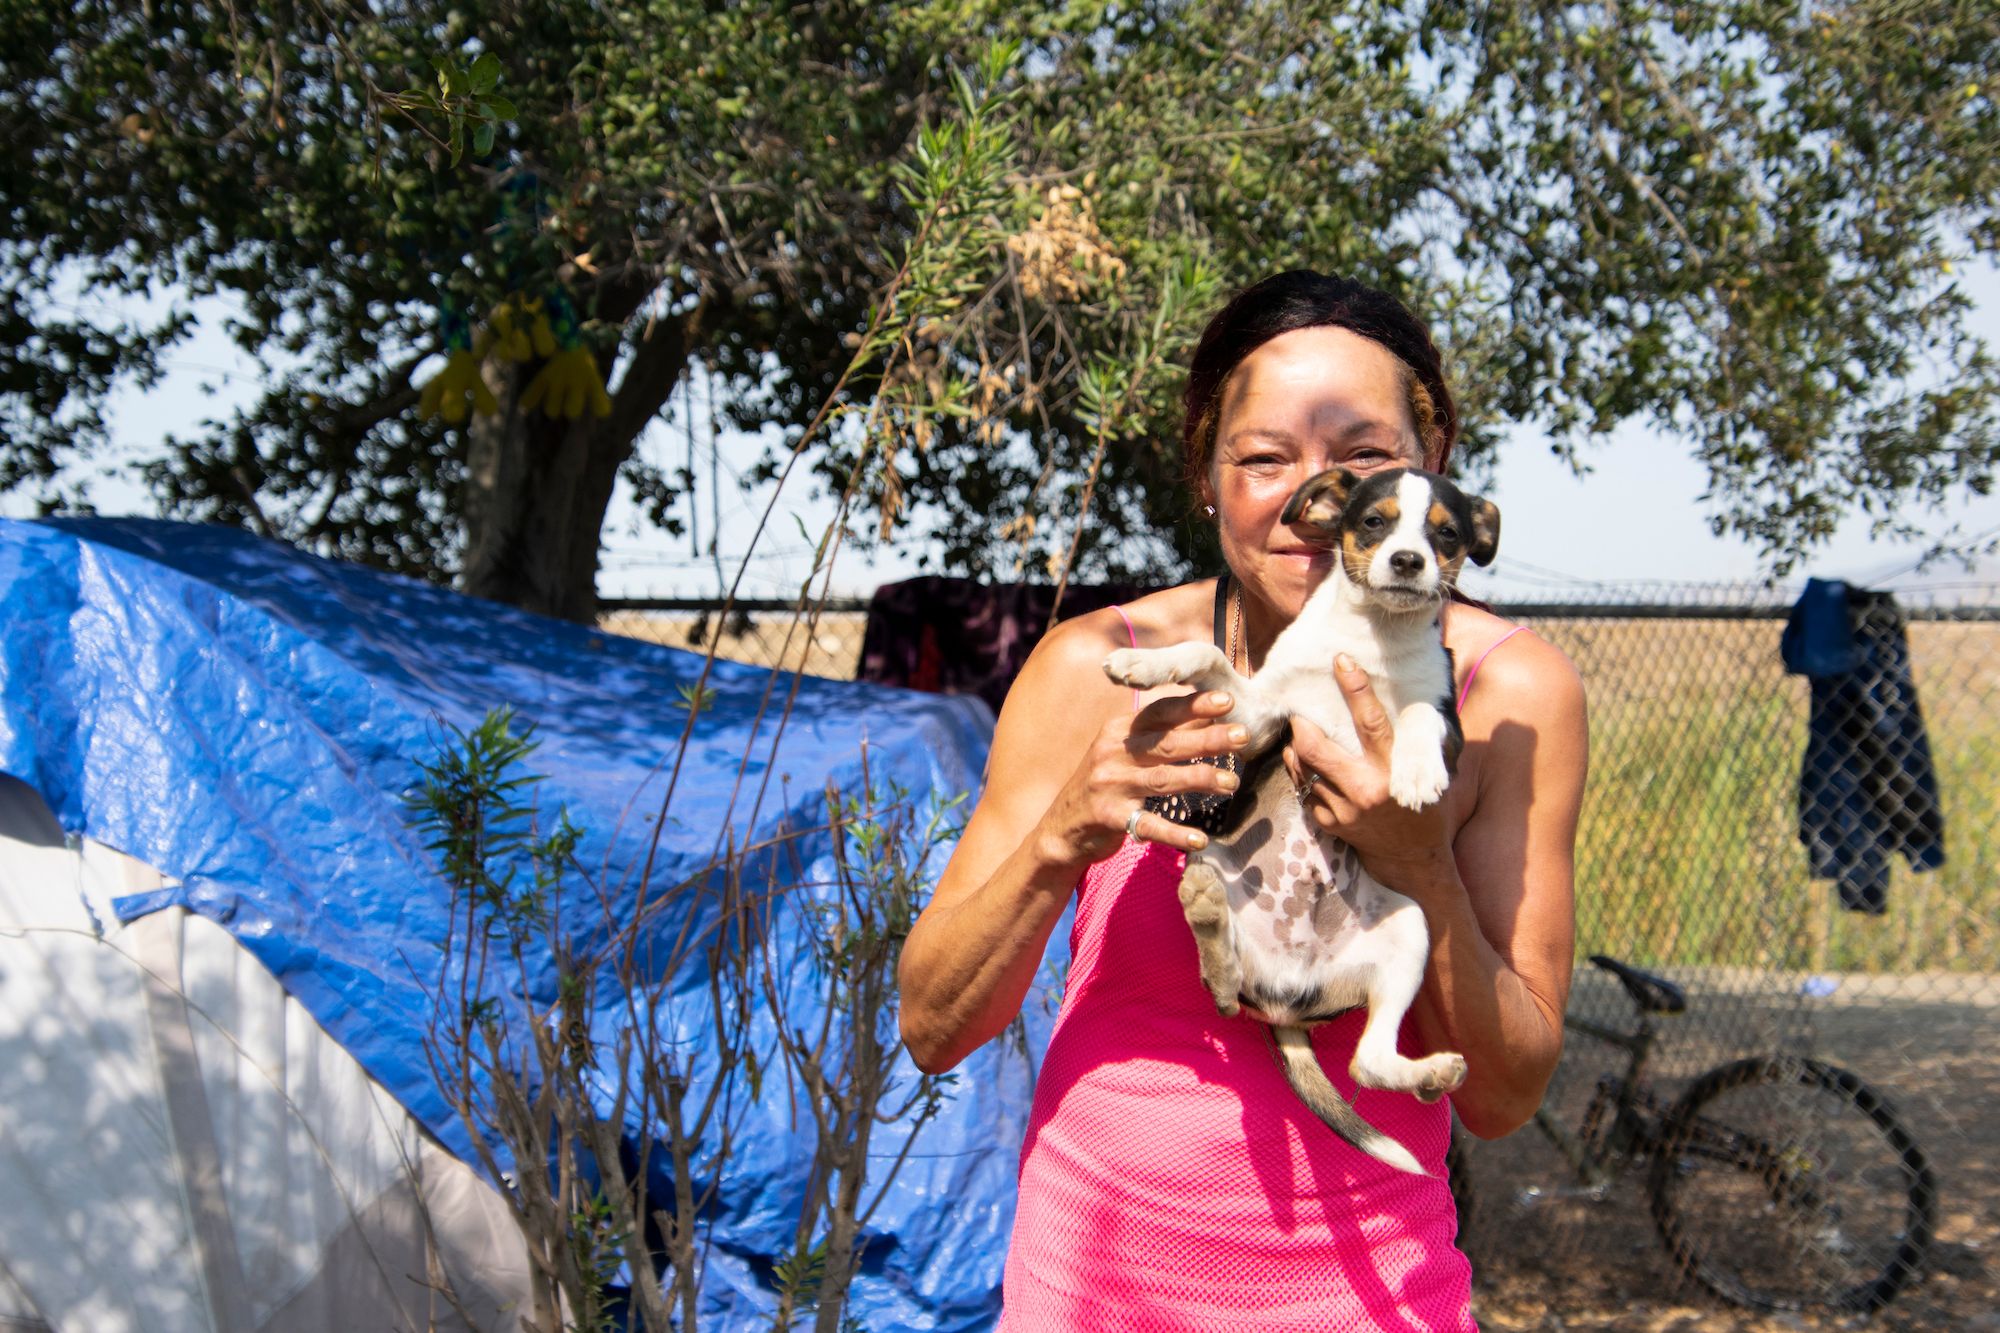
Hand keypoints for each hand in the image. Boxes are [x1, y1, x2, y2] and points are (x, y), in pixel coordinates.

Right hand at [1036, 689, 1247, 866]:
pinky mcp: (1110, 818)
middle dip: (1207, 738)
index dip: (1193, 705)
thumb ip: (1158, 735)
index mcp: (1118, 731)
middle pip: (1166, 743)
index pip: (1159, 711)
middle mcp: (1112, 753)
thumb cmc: (1105, 784)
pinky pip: (1149, 826)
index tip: (1227, 700)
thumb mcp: (1123, 752)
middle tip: (1244, 735)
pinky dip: (1176, 834)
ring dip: (1200, 779)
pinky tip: (1201, 840)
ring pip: (1162, 779)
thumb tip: (1205, 717)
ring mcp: (1110, 786)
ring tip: (1231, 783)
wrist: (1062, 828)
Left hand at [1283, 655, 1456, 896]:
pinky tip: (1306, 762)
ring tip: (1301, 733)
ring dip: (1296, 746)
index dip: (1355, 688)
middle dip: (1302, 723)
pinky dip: (1301, 770)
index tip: (1342, 661)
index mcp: (1393, 772)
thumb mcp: (1431, 773)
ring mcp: (1342, 809)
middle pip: (1315, 746)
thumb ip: (1421, 741)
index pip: (1371, 722)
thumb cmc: (1427, 808)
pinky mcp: (1328, 823)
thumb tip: (1420, 697)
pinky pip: (1303, 787)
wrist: (1413, 859)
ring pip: (1302, 766)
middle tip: (1302, 711)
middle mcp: (1364, 789)